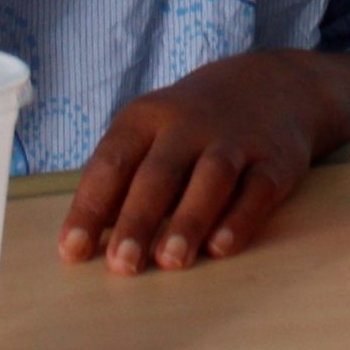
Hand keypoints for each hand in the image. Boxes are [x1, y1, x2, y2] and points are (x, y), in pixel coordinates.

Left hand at [57, 49, 349, 273]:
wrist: (271, 86)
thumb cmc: (190, 126)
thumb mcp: (149, 133)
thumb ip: (122, 181)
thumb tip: (86, 240)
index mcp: (147, 118)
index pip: (111, 162)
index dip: (90, 208)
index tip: (73, 251)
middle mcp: (190, 124)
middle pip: (160, 172)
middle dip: (139, 219)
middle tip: (122, 264)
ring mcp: (236, 140)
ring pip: (211, 177)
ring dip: (189, 219)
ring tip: (170, 261)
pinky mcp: (276, 160)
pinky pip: (258, 189)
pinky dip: (240, 219)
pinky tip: (221, 247)